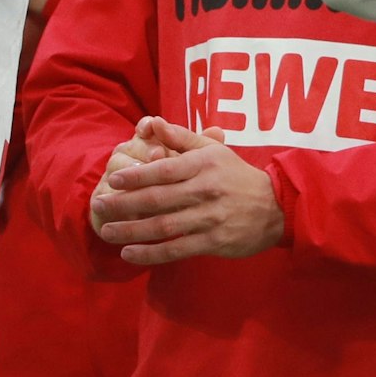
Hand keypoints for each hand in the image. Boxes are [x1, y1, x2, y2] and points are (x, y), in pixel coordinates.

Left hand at [91, 116, 285, 265]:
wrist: (277, 207)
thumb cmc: (237, 175)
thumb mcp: (213, 150)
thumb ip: (181, 137)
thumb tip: (152, 122)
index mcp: (203, 165)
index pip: (163, 169)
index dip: (135, 175)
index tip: (111, 179)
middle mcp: (204, 191)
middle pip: (157, 199)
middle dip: (123, 204)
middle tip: (98, 205)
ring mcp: (209, 218)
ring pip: (163, 226)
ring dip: (131, 230)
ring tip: (106, 232)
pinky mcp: (213, 242)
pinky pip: (176, 250)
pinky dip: (151, 254)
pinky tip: (129, 253)